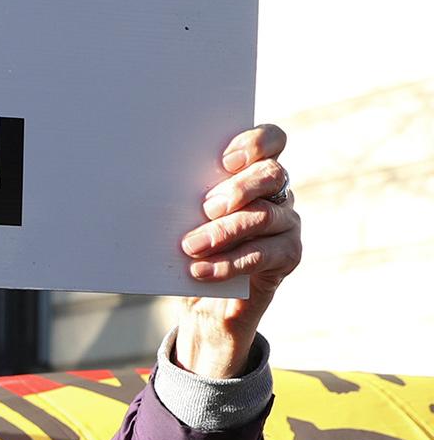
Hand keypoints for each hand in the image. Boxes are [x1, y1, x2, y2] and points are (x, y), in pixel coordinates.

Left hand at [174, 124, 300, 377]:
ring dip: (223, 231)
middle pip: (271, 174)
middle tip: (206, 207)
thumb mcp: (183, 217)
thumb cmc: (191, 246)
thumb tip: (152, 183)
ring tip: (190, 246)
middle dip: (238, 188)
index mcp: (253, 170)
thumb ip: (183, 197)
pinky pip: (262, 255)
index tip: (225, 159)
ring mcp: (287, 222)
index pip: (271, 139)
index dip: (255, 143)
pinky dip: (228, 263)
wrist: (206, 300)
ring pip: (264, 215)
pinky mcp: (288, 255)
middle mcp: (277, 191)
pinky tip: (200, 270)